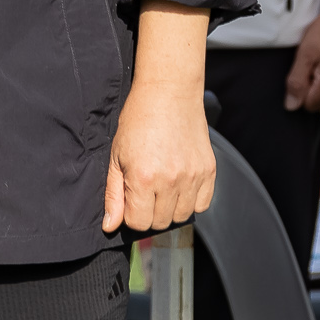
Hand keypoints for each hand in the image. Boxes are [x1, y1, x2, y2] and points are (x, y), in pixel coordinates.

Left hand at [101, 80, 215, 234]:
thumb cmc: (138, 120)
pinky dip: (191, 200)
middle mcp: (170, 180)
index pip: (138, 223)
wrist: (168, 92)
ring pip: (182, 216)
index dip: (131, 214)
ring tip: (163, 185)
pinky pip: (203, 204)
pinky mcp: (209, 170)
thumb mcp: (117, 156)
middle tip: (146, 190)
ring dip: (170, 208)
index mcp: (143, 178)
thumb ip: (113, 195)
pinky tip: (180, 183)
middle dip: (149, 212)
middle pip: (160, 223)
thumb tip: (109, 226)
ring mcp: (193, 176)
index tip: (130, 198)